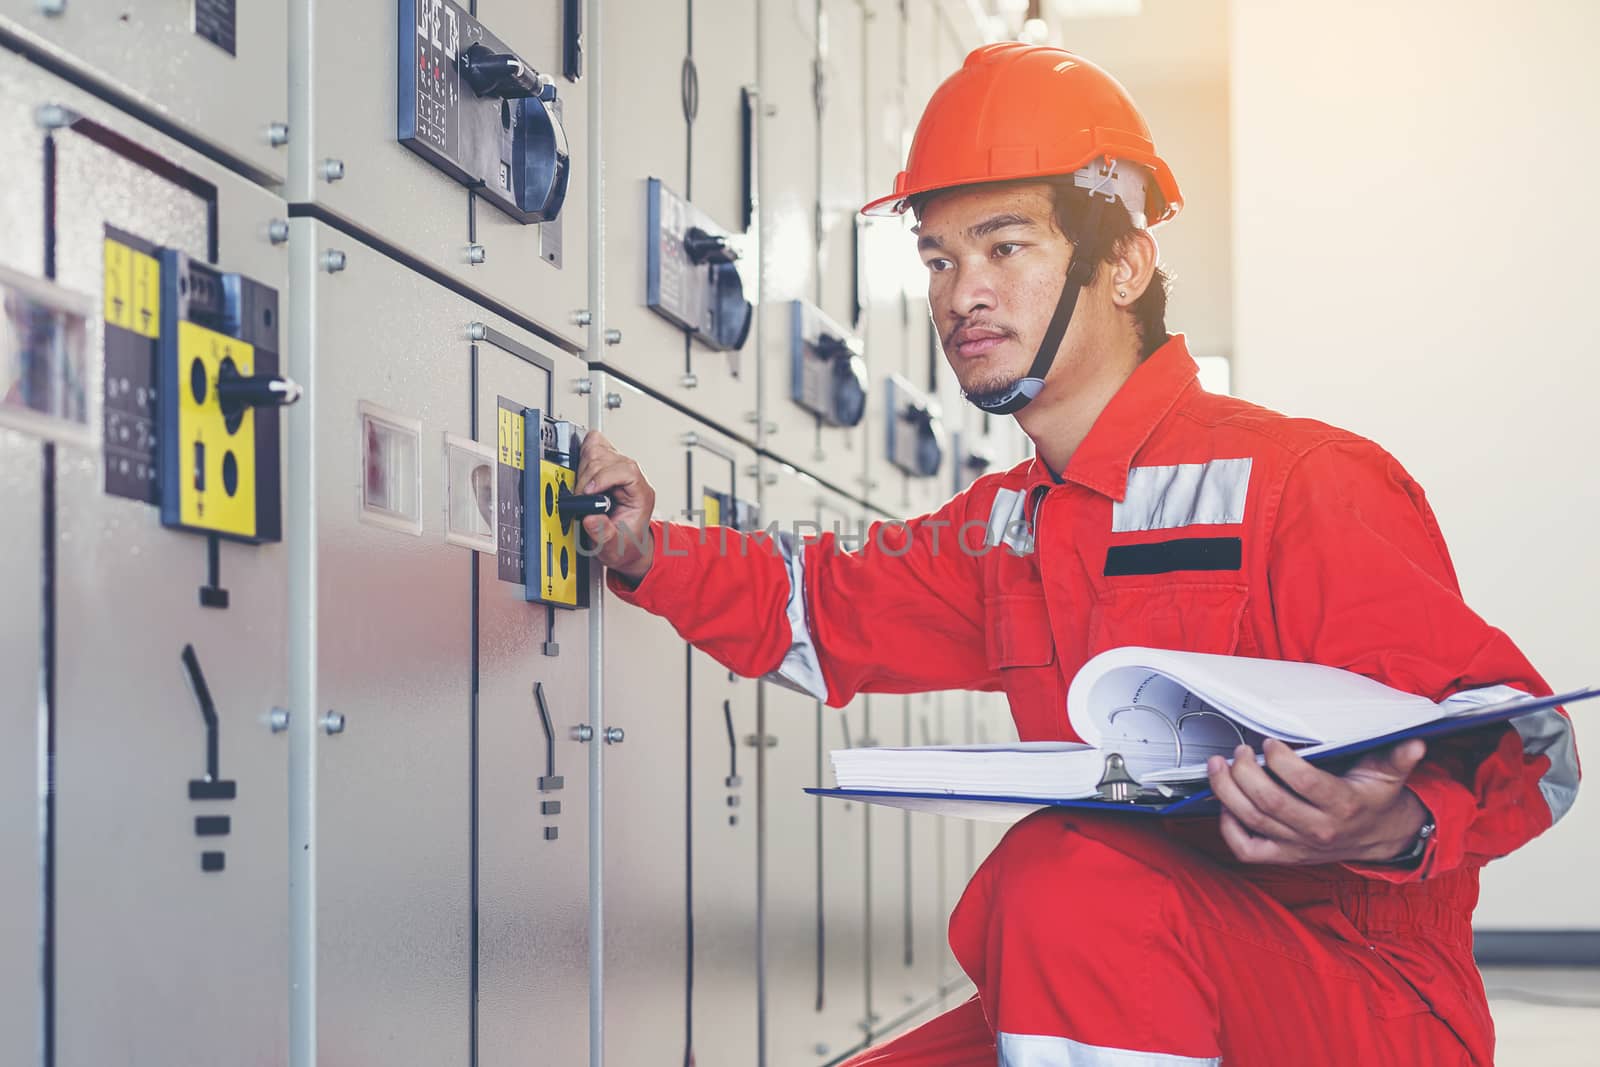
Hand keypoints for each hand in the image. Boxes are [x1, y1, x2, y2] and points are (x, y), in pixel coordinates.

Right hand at [573, 430, 656, 582]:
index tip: (589, 492)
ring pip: (598, 449)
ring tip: (584, 491)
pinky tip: (582, 478)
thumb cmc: (623, 544)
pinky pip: (592, 447)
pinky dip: (583, 458)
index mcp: (641, 494)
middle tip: (583, 498)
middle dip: (589, 477)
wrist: (624, 545)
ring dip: (584, 469)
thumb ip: (604, 534)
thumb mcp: (615, 547)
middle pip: (609, 458)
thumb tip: (590, 518)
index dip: (604, 477)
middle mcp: (631, 478)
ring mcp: (618, 469)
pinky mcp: (605, 466)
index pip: (627, 470)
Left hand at [1207, 738, 1429, 865]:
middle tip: (1239, 751)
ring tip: (1218, 767)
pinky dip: (1228, 828)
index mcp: (1343, 805)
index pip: (1304, 782)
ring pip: (1252, 821)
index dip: (1281, 760)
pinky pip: (1247, 849)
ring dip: (1227, 792)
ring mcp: (1297, 845)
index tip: (1269, 743)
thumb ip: (1399, 757)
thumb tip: (1415, 743)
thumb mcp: (1390, 775)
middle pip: (1270, 802)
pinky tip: (1224, 804)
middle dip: (1246, 772)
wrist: (1380, 838)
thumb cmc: (1375, 799)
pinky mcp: (1284, 855)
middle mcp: (1318, 829)